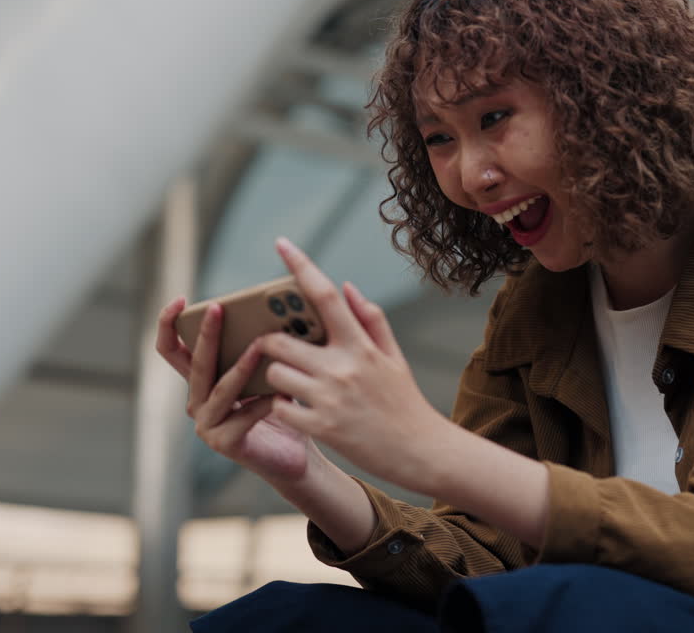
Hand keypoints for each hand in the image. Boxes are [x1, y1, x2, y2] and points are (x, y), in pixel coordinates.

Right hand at [154, 298, 312, 483]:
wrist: (294, 455)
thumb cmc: (279, 408)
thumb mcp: (265, 372)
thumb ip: (259, 347)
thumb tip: (271, 312)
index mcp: (200, 381)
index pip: (171, 350)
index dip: (168, 324)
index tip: (180, 299)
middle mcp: (197, 402)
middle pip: (195, 364)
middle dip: (206, 334)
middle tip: (218, 309)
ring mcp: (207, 424)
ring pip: (221, 388)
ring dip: (241, 366)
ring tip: (260, 346)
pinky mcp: (224, 443)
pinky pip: (245, 415)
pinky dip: (264, 401)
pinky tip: (281, 390)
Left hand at [259, 238, 453, 493]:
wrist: (421, 451)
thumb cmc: (405, 401)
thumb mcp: (394, 356)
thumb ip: (370, 319)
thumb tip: (346, 286)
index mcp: (360, 344)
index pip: (325, 294)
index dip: (299, 265)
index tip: (281, 243)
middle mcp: (342, 367)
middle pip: (279, 340)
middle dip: (272, 343)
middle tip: (278, 349)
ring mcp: (329, 398)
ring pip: (274, 374)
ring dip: (275, 377)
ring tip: (290, 384)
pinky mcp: (321, 427)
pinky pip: (280, 408)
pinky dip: (281, 407)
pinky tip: (294, 408)